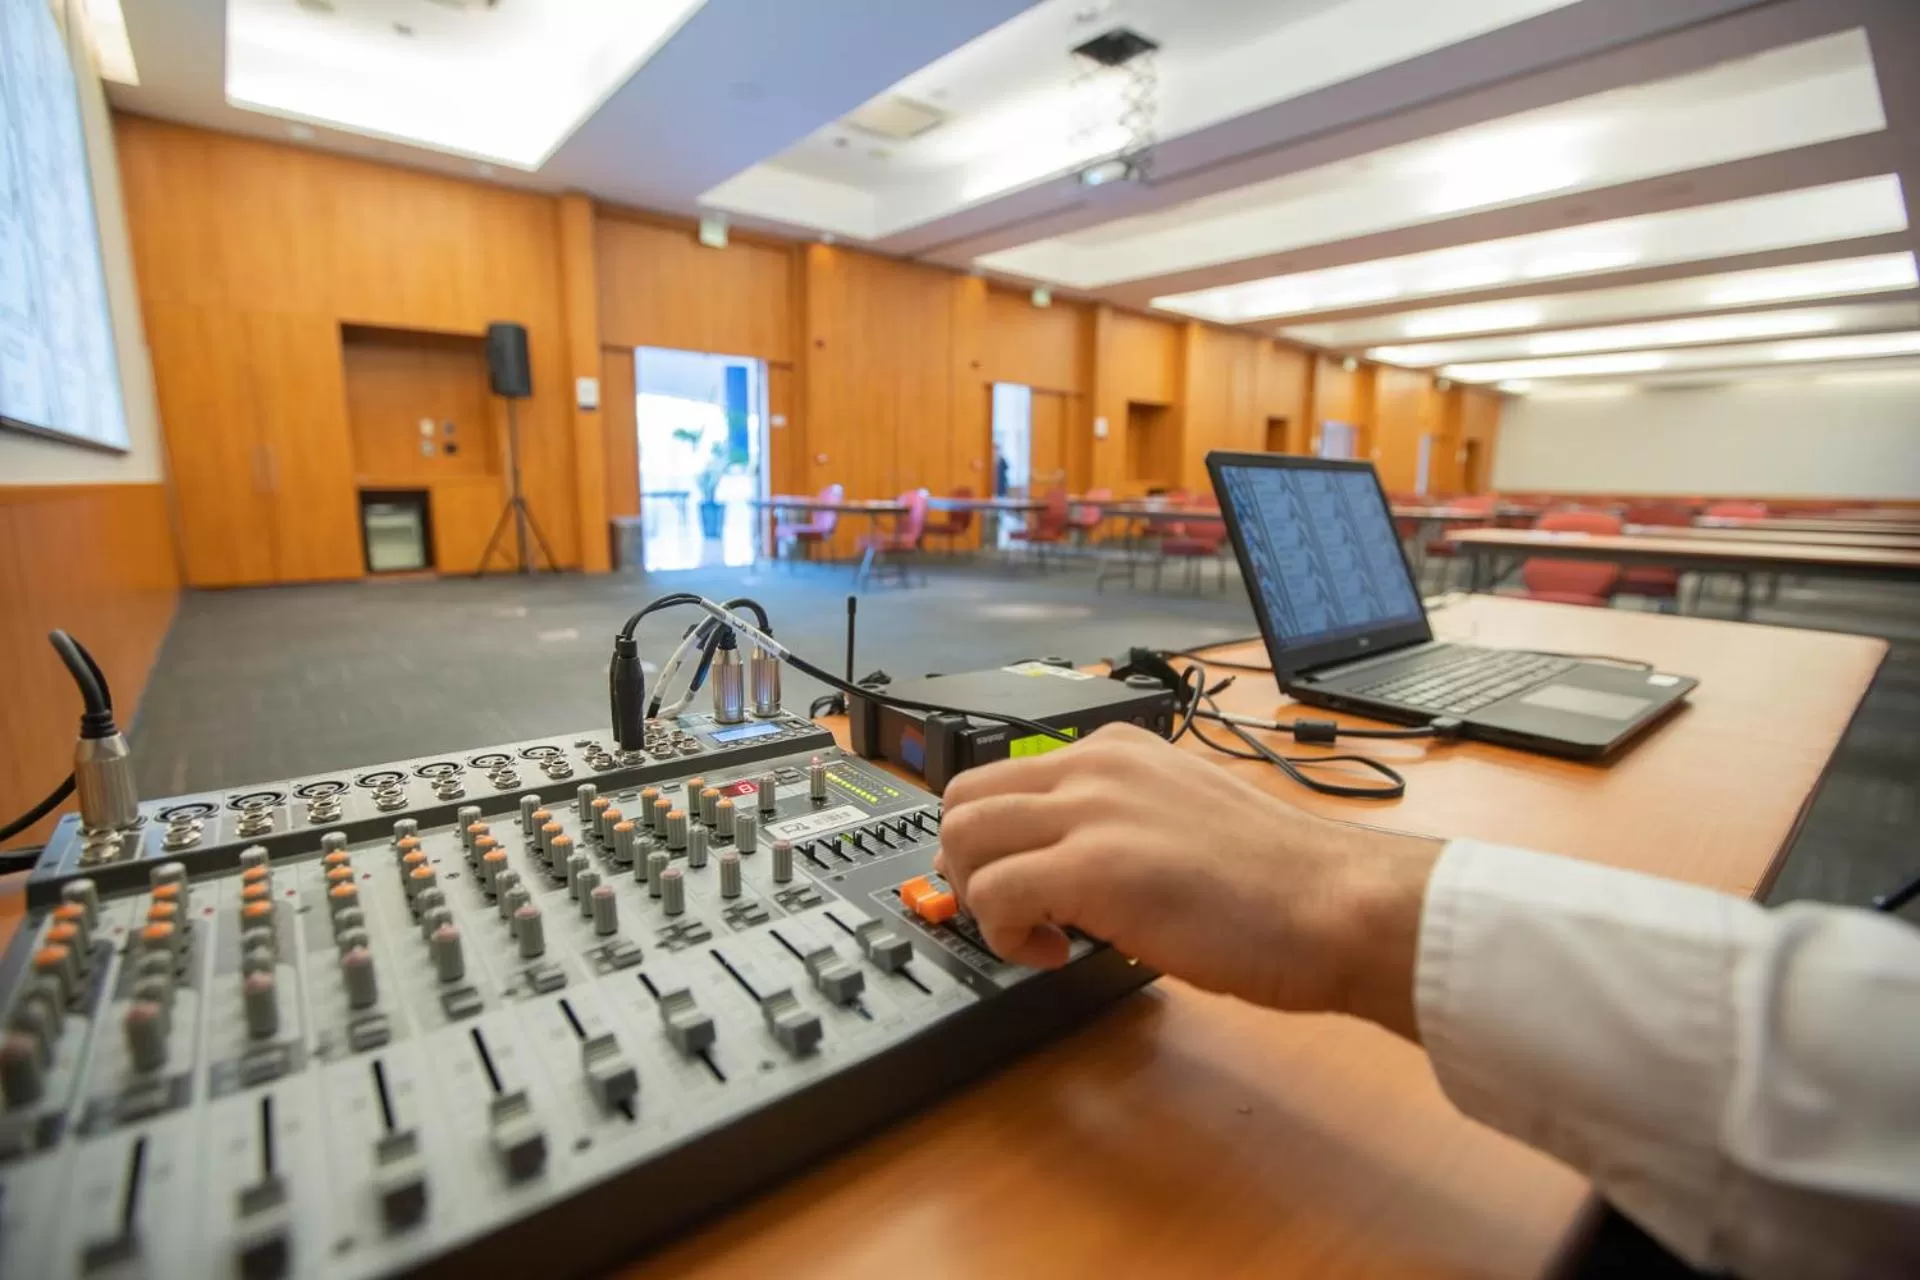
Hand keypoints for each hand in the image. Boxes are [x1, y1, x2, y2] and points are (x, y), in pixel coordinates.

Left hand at [934, 722, 1441, 1038]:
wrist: (1338, 905)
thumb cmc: (1282, 882)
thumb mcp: (1183, 815)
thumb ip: (1122, 820)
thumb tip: (1072, 863)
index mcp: (1116, 750)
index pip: (1002, 777)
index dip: (993, 841)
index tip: (1021, 884)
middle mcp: (1096, 766)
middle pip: (963, 800)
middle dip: (966, 866)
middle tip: (1008, 913)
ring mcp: (1093, 812)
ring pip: (964, 840)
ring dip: (980, 900)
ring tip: (1036, 935)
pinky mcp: (1095, 867)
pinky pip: (995, 893)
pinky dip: (1004, 935)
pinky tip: (1055, 953)